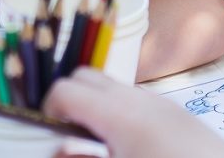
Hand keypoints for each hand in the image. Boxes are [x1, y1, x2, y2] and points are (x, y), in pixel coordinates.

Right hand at [44, 68, 223, 157]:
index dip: (48, 108)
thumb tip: (59, 148)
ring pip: (112, 85)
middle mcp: (140, 100)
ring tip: (95, 140)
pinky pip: (135, 98)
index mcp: (121, 117)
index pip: (66, 89)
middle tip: (65, 133)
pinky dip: (118, 110)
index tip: (47, 131)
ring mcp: (160, 102)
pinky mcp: (176, 112)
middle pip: (86, 76)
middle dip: (68, 99)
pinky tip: (124, 142)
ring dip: (94, 103)